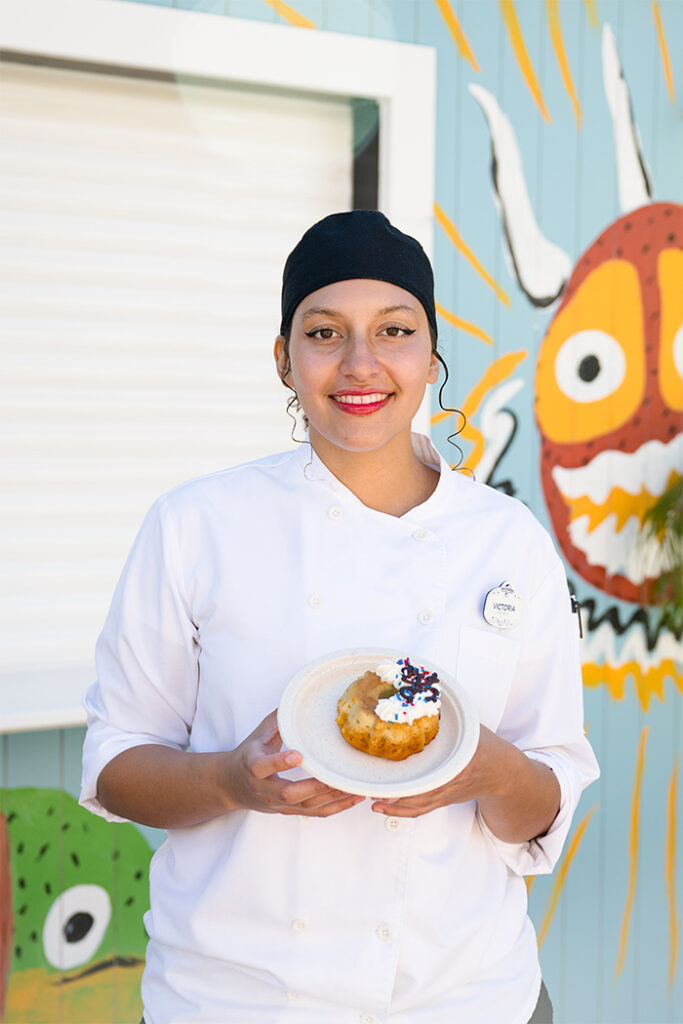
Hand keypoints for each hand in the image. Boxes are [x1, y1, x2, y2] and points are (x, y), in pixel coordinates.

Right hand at [223, 710, 364, 816]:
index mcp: (253, 766)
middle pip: (288, 794)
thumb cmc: (249, 754)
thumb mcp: (258, 734)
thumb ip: (278, 719)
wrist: (231, 786)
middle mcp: (264, 788)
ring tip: (355, 788)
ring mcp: (277, 804)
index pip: (263, 767)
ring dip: (332, 798)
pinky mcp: (289, 812)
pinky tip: (354, 798)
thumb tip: (298, 696)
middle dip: (315, 786)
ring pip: (306, 806)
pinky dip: (336, 807)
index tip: (298, 755)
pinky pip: (315, 813)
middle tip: (338, 777)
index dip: (280, 762)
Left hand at [370, 726, 559, 841]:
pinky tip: (381, 807)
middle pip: (419, 791)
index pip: (434, 768)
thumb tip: (420, 689)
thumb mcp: (468, 725)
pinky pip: (419, 810)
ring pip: (416, 804)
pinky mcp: (442, 801)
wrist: (503, 773)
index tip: (393, 767)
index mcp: (459, 760)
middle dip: (395, 792)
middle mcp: (450, 780)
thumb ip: (445, 713)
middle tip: (371, 787)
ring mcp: (446, 793)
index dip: (413, 772)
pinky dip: (399, 811)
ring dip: (392, 804)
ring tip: (370, 798)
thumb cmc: (484, 746)